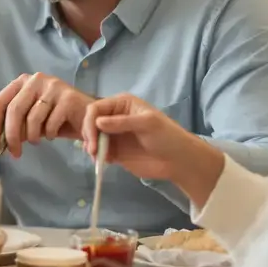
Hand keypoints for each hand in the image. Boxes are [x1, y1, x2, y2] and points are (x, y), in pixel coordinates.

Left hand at [0, 73, 93, 156]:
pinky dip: (49, 135)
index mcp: (22, 82)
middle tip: (14, 153)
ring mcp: (53, 86)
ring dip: (33, 137)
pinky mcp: (68, 97)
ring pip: (32, 118)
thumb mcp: (30, 120)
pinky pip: (50, 124)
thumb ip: (14, 125)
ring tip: (37, 141)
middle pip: (13, 110)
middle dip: (11, 136)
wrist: (90, 118)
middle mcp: (35, 80)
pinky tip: (54, 134)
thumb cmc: (56, 119)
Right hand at [81, 93, 217, 180]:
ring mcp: (114, 135)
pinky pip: (99, 152)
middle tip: (93, 151)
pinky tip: (102, 162)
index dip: (90, 122)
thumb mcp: (147, 124)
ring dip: (90, 147)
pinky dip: (96, 156)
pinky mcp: (115, 151)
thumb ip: (122, 122)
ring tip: (96, 157)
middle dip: (89, 136)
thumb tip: (97, 122)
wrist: (178, 161)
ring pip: (93, 138)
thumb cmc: (167, 137)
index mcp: (122, 104)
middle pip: (91, 123)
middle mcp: (115, 117)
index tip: (92, 138)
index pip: (96, 108)